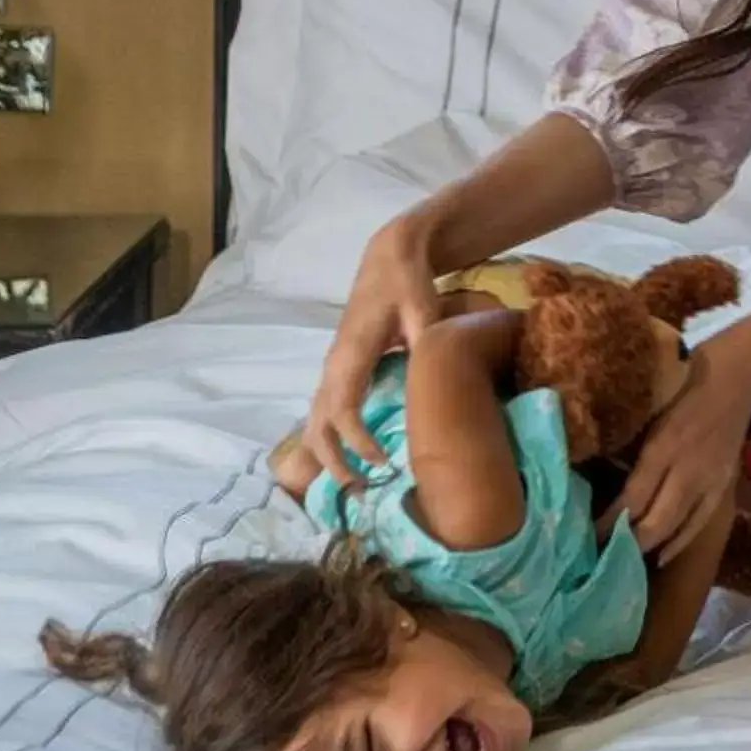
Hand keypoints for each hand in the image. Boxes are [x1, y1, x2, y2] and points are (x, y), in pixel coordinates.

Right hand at [304, 214, 443, 488]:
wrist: (388, 257)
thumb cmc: (407, 281)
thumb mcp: (422, 306)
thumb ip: (425, 339)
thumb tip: (435, 372)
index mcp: (351, 354)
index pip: (342, 411)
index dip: (356, 443)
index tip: (382, 463)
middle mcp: (333, 366)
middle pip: (317, 427)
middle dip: (333, 464)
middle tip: (362, 492)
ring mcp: (332, 368)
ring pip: (315, 423)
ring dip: (329, 457)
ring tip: (357, 486)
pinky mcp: (339, 370)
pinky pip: (325, 413)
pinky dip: (332, 440)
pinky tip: (353, 460)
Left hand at [612, 344, 750, 562]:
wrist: (738, 375)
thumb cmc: (683, 380)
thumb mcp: (649, 405)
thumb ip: (628, 438)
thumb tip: (593, 465)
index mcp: (664, 445)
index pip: (632, 498)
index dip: (607, 523)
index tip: (583, 537)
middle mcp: (688, 469)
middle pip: (655, 522)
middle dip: (625, 543)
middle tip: (599, 556)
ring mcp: (710, 480)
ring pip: (677, 527)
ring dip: (649, 547)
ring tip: (623, 561)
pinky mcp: (724, 485)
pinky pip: (700, 522)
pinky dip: (680, 542)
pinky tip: (661, 557)